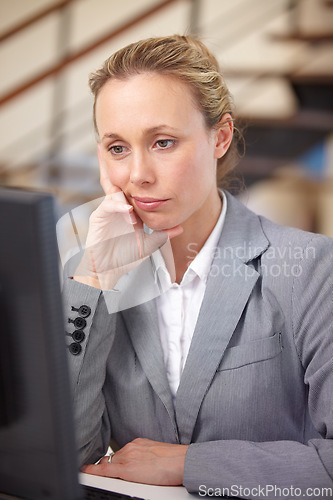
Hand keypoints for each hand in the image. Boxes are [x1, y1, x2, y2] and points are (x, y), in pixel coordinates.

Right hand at [74, 146, 181, 288]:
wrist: (106, 270)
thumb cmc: (124, 256)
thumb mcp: (148, 244)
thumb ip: (162, 235)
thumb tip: (180, 227)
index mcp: (127, 209)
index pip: (131, 187)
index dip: (136, 174)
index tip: (142, 158)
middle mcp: (116, 206)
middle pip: (117, 179)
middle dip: (117, 164)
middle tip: (117, 147)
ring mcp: (107, 210)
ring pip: (113, 190)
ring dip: (123, 186)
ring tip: (129, 185)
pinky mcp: (98, 218)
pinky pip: (108, 206)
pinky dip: (118, 206)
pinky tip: (127, 209)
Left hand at [81, 438, 188, 485]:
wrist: (181, 461)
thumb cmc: (175, 460)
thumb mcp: (158, 453)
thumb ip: (147, 455)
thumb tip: (144, 463)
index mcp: (139, 443)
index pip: (121, 452)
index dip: (113, 460)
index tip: (107, 463)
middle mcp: (131, 447)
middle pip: (112, 458)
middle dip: (106, 465)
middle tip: (101, 471)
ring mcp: (127, 457)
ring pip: (107, 464)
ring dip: (102, 469)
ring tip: (95, 473)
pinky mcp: (126, 469)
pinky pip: (104, 471)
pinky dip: (92, 471)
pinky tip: (84, 472)